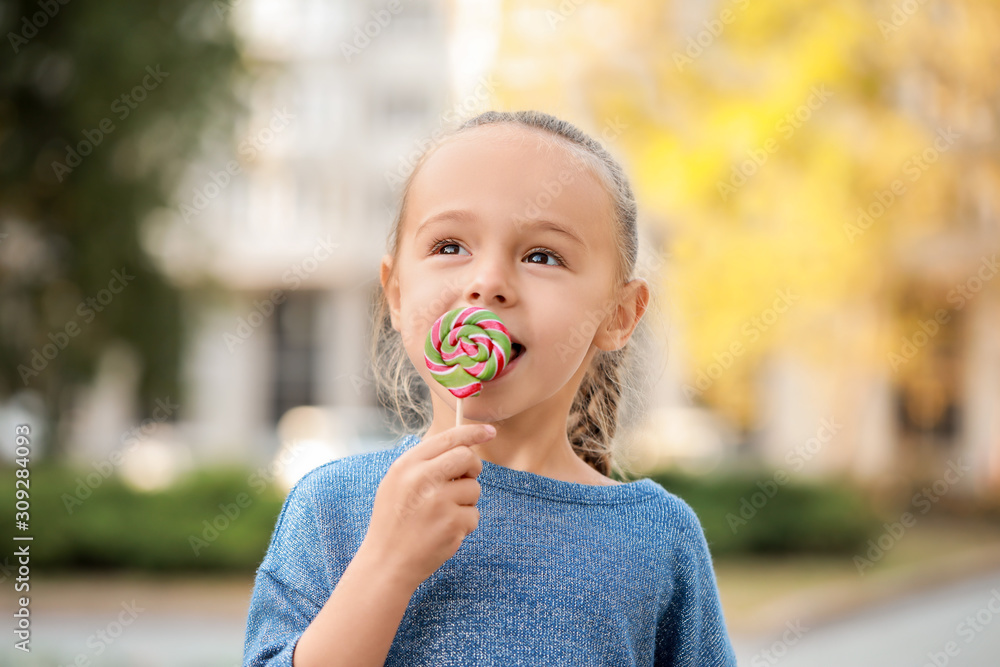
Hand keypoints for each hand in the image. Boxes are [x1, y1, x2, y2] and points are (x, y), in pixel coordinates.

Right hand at [359, 424, 492, 590]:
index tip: (489, 431)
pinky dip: (465, 523)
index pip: (447, 438)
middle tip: (466, 479)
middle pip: (466, 457)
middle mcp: (423, 478)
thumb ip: (424, 463)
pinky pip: (474, 514)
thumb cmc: (395, 521)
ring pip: (474, 488)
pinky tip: (444, 532)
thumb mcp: (397, 483)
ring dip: (466, 501)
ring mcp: (439, 501)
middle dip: (473, 467)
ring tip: (443, 515)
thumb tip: (462, 446)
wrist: (387, 562)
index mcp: (407, 465)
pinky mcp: (452, 523)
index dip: (473, 432)